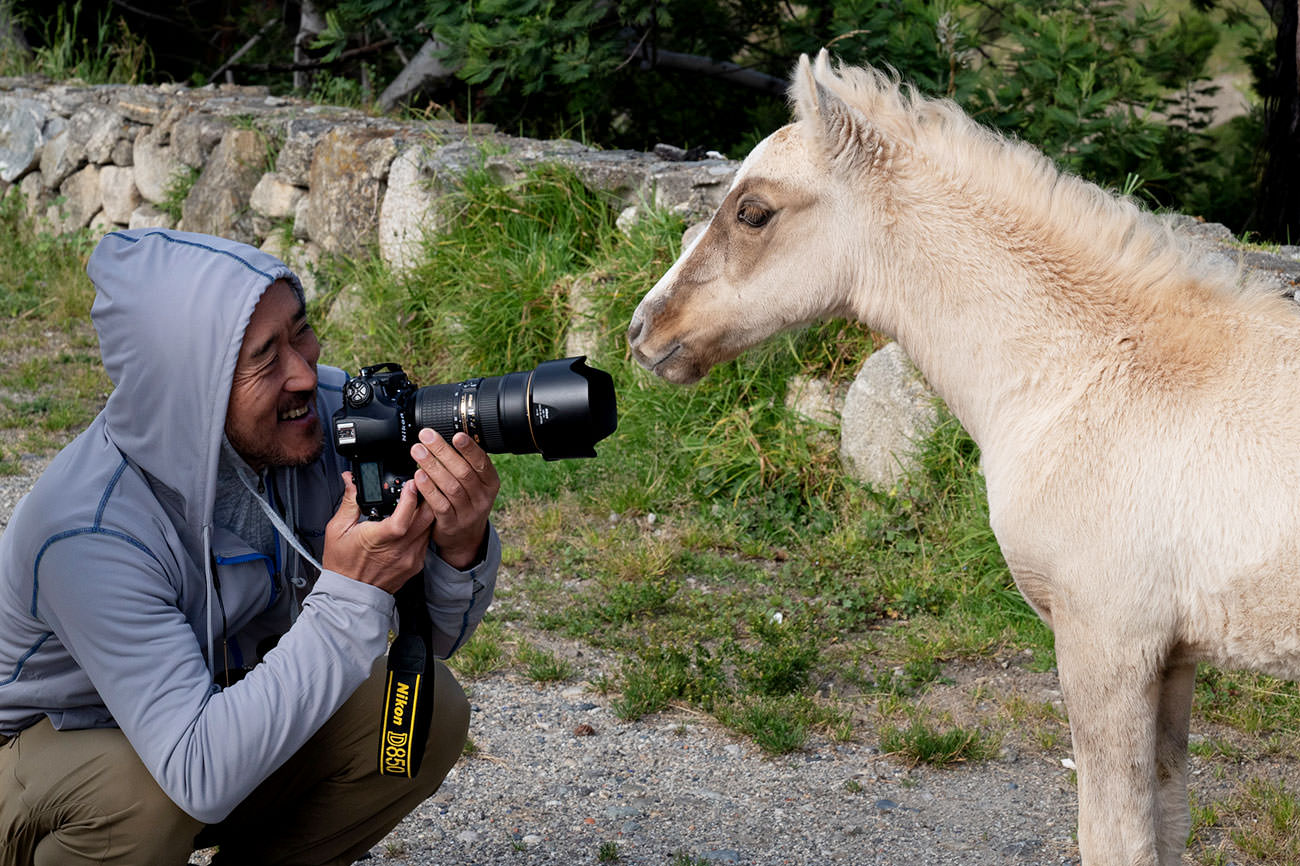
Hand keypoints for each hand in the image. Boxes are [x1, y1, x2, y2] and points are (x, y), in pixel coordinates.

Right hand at [322, 472, 435, 592]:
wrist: (351, 594)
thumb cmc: (343, 564)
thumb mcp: (338, 529)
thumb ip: (349, 502)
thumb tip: (351, 481)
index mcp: (379, 540)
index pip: (402, 518)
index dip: (410, 498)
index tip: (412, 483)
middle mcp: (399, 550)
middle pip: (426, 519)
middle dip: (426, 497)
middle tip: (421, 484)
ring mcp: (410, 558)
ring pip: (429, 528)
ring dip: (427, 512)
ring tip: (419, 499)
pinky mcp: (416, 564)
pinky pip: (426, 540)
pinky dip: (424, 527)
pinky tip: (415, 521)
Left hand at [409, 428, 500, 568]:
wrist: (465, 537)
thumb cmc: (467, 502)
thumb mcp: (476, 485)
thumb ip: (467, 464)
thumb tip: (448, 436)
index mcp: (491, 483)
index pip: (482, 463)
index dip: (470, 449)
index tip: (456, 434)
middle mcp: (482, 498)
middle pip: (463, 472)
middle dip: (443, 451)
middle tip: (426, 437)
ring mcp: (468, 512)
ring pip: (451, 487)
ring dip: (432, 466)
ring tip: (418, 451)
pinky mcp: (452, 523)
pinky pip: (439, 504)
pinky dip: (428, 489)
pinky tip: (418, 476)